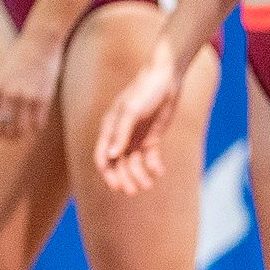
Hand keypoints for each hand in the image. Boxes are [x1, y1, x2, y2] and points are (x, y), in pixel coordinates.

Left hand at [0, 27, 63, 141]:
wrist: (41, 42)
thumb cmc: (20, 55)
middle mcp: (8, 94)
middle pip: (3, 128)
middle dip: (5, 135)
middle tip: (10, 136)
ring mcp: (27, 96)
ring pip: (20, 129)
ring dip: (21, 134)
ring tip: (23, 132)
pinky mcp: (44, 97)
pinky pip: (38, 123)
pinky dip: (36, 127)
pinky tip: (37, 124)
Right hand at [95, 42, 182, 193]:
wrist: (166, 78)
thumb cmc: (145, 90)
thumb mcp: (132, 110)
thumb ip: (121, 132)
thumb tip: (112, 156)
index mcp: (109, 128)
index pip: (103, 156)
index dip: (107, 173)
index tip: (115, 186)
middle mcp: (120, 135)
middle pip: (118, 163)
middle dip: (124, 178)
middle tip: (134, 191)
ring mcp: (135, 137)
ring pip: (133, 162)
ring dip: (139, 175)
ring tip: (148, 185)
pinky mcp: (150, 137)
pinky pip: (149, 156)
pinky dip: (153, 166)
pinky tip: (159, 172)